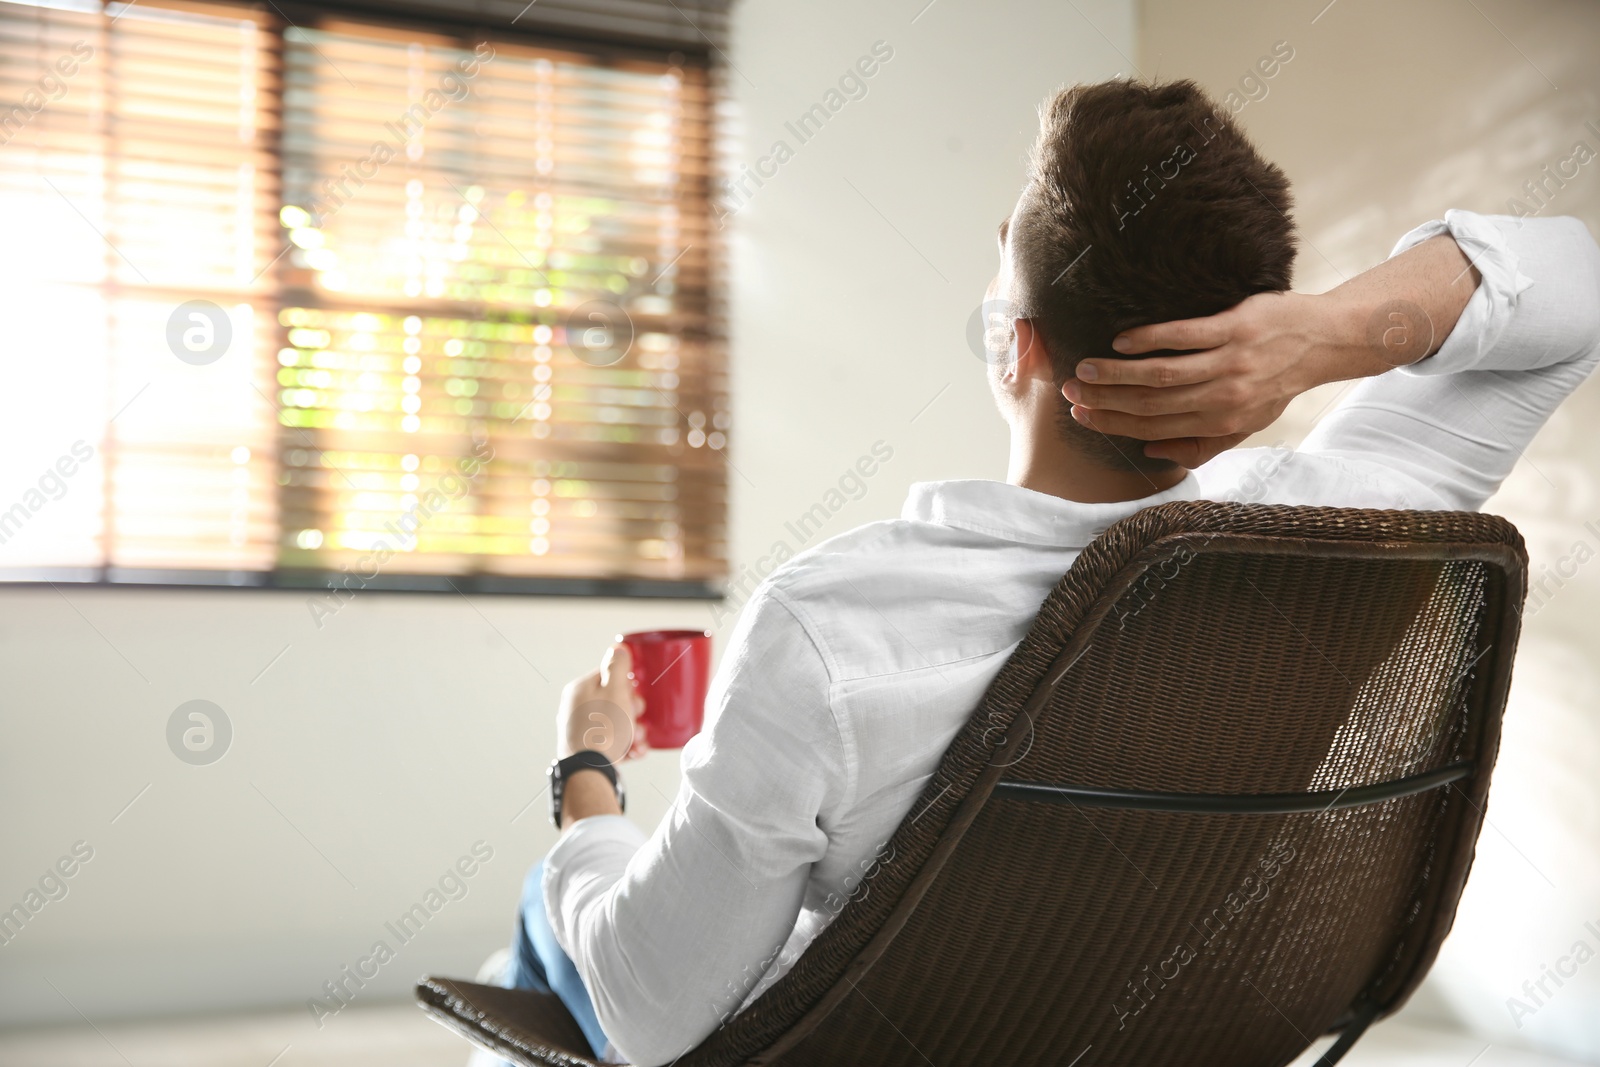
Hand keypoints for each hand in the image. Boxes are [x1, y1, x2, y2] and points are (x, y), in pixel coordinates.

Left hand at [555, 643, 646, 763]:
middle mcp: (575, 708)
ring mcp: (579, 729)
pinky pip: (610, 741)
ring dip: (633, 730)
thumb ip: (617, 667)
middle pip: (613, 699)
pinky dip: (625, 745)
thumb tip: (617, 648)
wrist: (589, 770)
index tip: (636, 695)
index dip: (628, 685)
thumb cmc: (602, 730)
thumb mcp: (615, 690)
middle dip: (632, 711)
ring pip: (615, 722)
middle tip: (637, 718)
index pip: (608, 675)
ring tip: (638, 741)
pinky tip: (634, 752)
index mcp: (580, 689)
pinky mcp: (586, 748)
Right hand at [1062, 290, 1340, 467]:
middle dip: (1104, 401)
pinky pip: (1182, 336)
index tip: (1082, 416)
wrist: (1325, 340)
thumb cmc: (1279, 382)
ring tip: (1085, 369)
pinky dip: (1147, 340)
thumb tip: (1153, 450)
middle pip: (1150, 405)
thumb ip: (1202, 442)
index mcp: (1222, 424)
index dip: (1114, 425)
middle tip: (1070, 392)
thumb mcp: (1247, 423)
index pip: (1155, 429)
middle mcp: (1224, 398)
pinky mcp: (1235, 327)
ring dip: (1116, 374)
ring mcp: (1230, 362)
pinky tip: (1121, 342)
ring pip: (1160, 374)